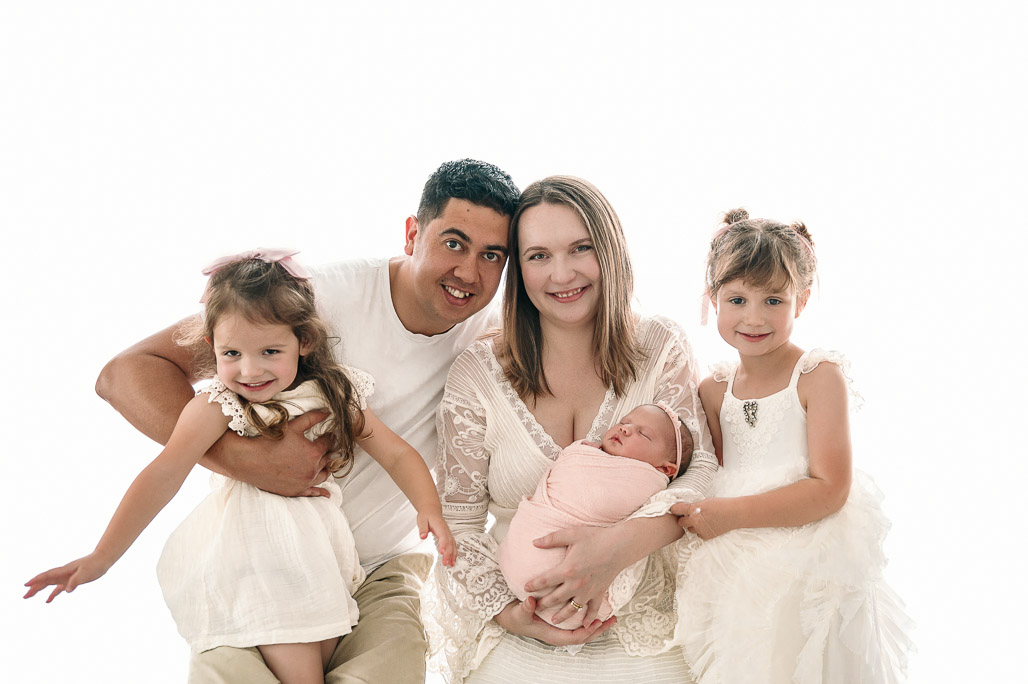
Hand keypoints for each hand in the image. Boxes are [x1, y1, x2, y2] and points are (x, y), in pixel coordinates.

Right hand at [24, 554, 111, 602]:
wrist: (102, 560)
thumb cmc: (94, 564)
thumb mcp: (86, 573)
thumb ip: (76, 581)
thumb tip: (67, 590)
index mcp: (64, 571)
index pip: (47, 576)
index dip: (37, 580)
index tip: (26, 585)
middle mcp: (63, 574)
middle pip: (45, 581)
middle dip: (34, 587)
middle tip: (24, 596)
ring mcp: (66, 577)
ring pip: (49, 584)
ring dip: (39, 590)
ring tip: (28, 596)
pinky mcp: (71, 581)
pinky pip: (59, 588)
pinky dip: (52, 594)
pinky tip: (48, 601)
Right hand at [214, 410, 332, 496]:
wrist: (250, 460)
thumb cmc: (271, 441)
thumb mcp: (293, 426)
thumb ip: (312, 418)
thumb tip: (327, 412)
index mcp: (314, 452)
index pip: (328, 443)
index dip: (329, 437)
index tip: (329, 435)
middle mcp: (313, 469)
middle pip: (326, 459)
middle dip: (328, 452)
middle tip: (328, 447)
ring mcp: (304, 482)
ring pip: (322, 475)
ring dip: (326, 469)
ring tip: (326, 464)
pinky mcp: (295, 491)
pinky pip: (312, 493)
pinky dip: (320, 492)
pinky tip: (326, 494)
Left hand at [419, 510, 455, 566]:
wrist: (431, 509)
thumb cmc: (427, 515)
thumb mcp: (422, 520)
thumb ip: (422, 528)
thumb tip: (423, 536)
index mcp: (440, 526)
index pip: (443, 537)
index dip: (443, 545)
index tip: (442, 552)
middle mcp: (445, 530)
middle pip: (449, 543)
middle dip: (448, 554)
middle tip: (445, 563)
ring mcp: (448, 533)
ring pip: (453, 545)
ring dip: (453, 554)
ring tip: (451, 564)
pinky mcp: (448, 536)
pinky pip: (453, 544)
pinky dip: (454, 552)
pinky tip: (453, 559)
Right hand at [493, 597, 615, 646]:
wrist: (510, 617)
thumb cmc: (516, 616)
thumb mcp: (519, 612)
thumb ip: (525, 608)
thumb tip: (531, 602)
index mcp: (553, 635)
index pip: (576, 637)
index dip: (588, 631)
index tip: (597, 622)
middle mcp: (560, 634)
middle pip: (584, 636)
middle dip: (599, 629)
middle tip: (612, 620)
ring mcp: (562, 629)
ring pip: (584, 631)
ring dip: (598, 624)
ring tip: (611, 617)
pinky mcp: (562, 623)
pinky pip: (580, 624)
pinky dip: (590, 619)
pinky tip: (598, 611)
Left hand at [524, 526, 621, 627]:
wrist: (620, 546)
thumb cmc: (596, 537)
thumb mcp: (571, 534)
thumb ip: (551, 539)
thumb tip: (534, 542)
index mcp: (567, 570)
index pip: (544, 580)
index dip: (533, 585)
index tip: (525, 588)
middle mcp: (576, 584)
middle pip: (555, 598)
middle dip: (543, 604)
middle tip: (535, 608)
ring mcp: (588, 591)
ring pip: (572, 608)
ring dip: (562, 616)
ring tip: (554, 621)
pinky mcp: (599, 593)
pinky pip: (593, 610)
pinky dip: (589, 618)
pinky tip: (585, 625)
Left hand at [671, 498, 733, 539]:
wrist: (735, 514)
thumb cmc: (721, 504)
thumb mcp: (705, 501)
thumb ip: (694, 506)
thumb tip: (687, 509)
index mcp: (694, 509)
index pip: (676, 509)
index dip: (674, 509)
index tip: (673, 509)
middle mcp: (695, 520)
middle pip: (680, 522)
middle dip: (683, 519)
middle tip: (687, 516)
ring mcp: (701, 529)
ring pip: (690, 529)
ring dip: (692, 525)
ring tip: (701, 520)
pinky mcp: (707, 536)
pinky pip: (699, 535)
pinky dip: (701, 531)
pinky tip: (707, 526)